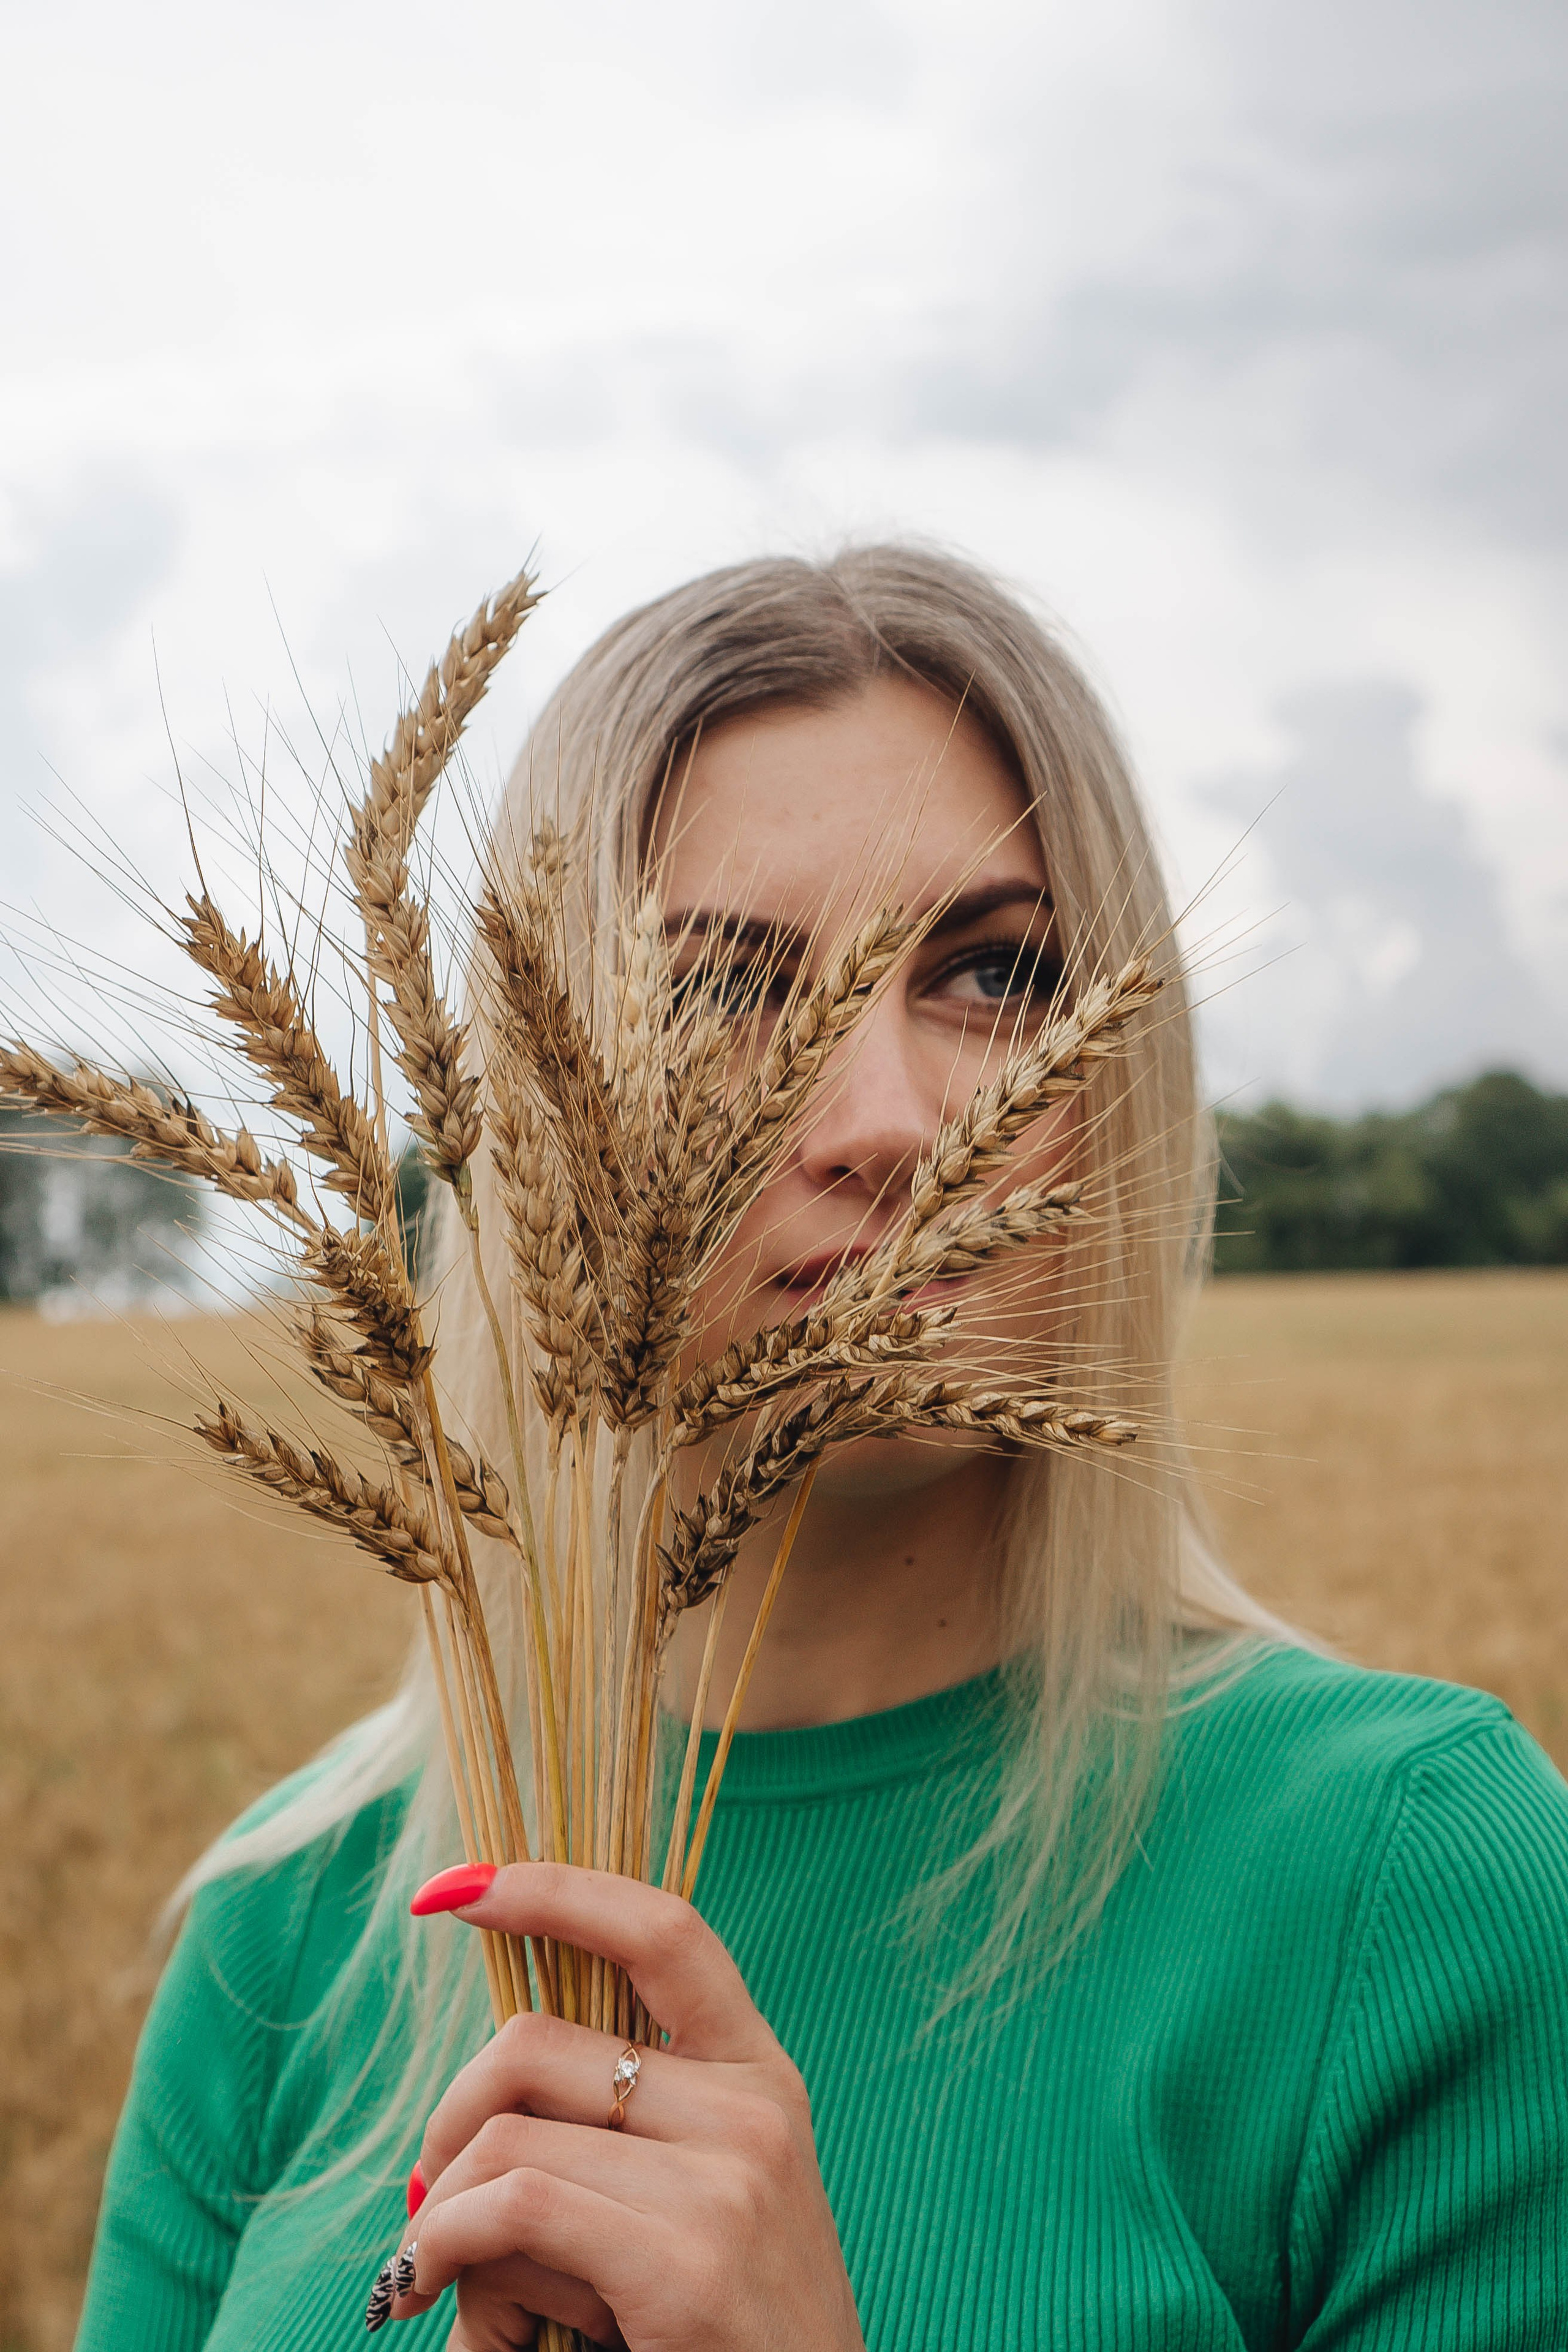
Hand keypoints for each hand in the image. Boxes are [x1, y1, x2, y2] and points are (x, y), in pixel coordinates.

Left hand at [388, 1863, 866, 2351]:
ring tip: (434, 2269)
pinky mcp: (685, 2261)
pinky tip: (423, 2285)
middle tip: (428, 2191)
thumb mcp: (688, 2205)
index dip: (554, 1889)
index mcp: (759, 2074)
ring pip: (508, 2131)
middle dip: (451, 2113)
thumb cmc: (718, 2333)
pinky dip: (440, 2243)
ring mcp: (728, 2180)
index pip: (661, 1930)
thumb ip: (605, 2135)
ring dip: (438, 2205)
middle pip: (537, 2040)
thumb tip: (459, 2121)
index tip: (456, 1890)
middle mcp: (753, 2107)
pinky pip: (511, 2206)